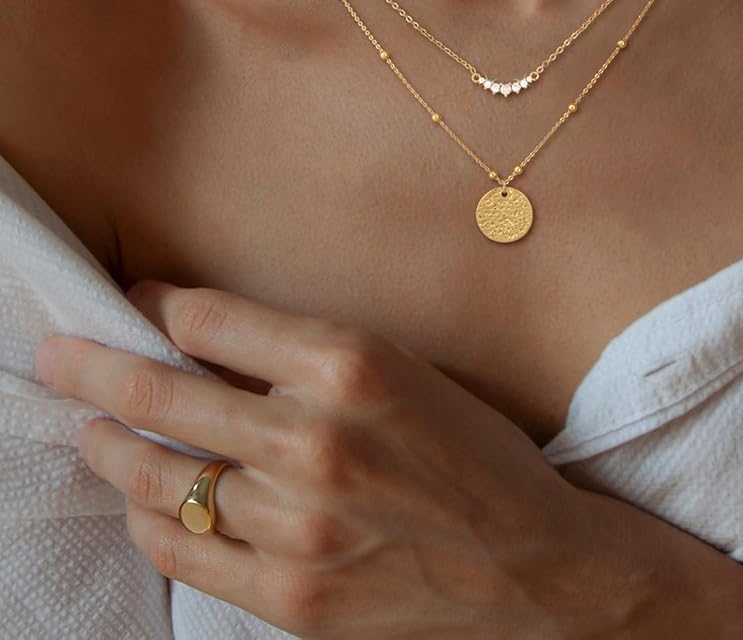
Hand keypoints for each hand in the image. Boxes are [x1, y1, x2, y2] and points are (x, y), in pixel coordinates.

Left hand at [32, 281, 643, 638]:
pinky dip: (148, 518)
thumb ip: (310, 358)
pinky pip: (183, 550)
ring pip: (157, 476)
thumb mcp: (407, 373)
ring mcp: (295, 523)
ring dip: (108, 444)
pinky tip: (138, 499)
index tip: (140, 301)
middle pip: (161, 392)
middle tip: (56, 353)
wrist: (531, 566)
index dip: (160, 305)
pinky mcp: (290, 596)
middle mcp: (313, 437)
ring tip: (84, 426)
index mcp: (350, 364)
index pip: (211, 321)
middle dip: (93, 363)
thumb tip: (218, 343)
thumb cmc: (476, 456)